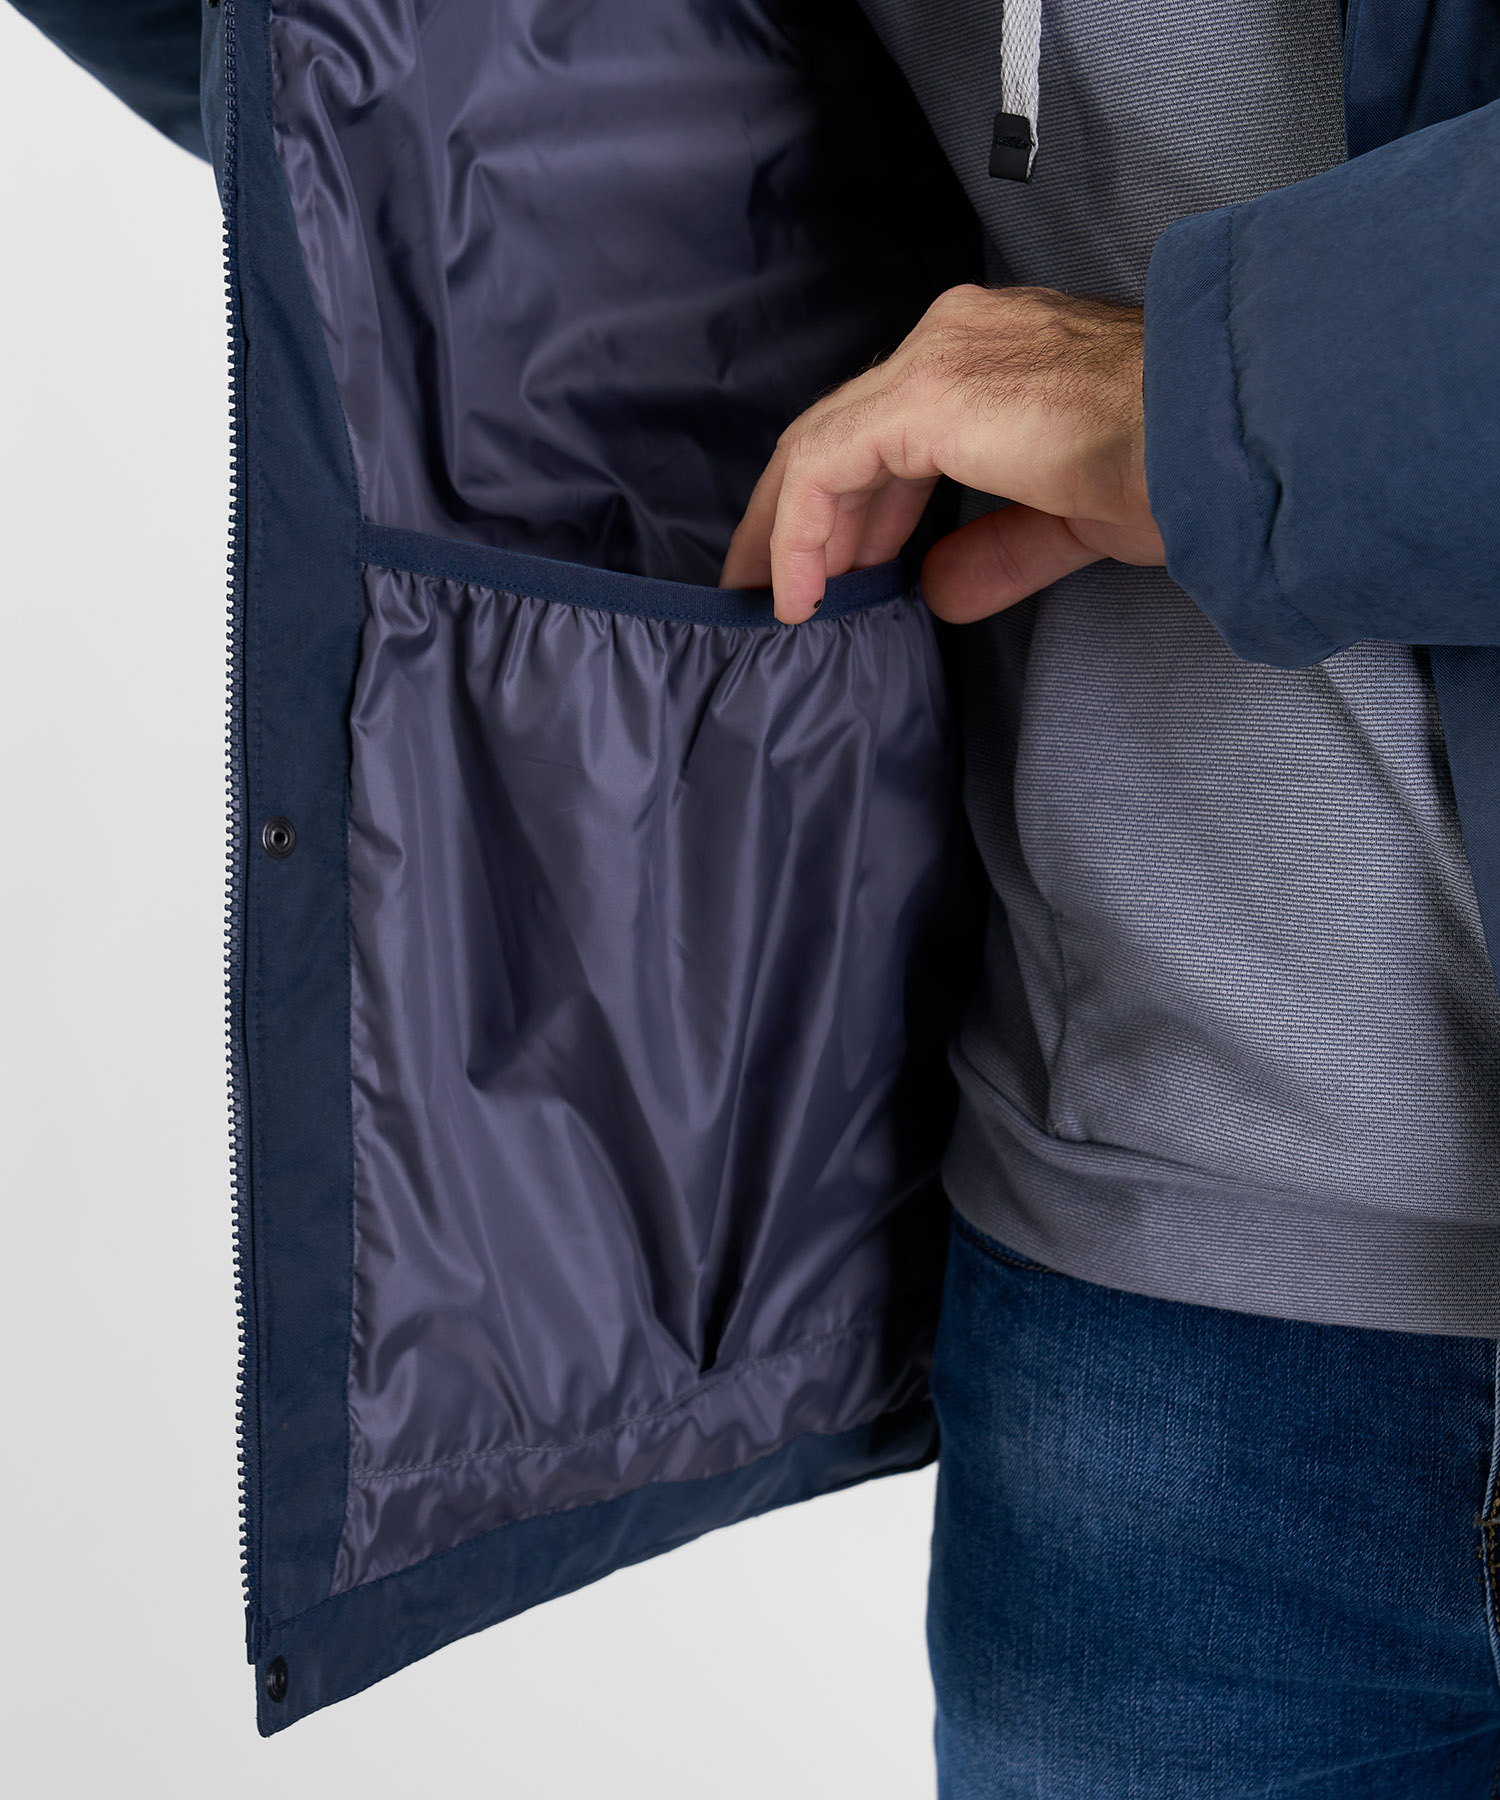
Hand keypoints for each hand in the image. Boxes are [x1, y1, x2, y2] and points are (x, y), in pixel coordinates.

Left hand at [719, 284, 1165, 623]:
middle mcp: (958, 337)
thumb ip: (999, 545)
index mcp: (998, 352)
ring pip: (824, 444)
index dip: (857, 502)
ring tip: (776, 595)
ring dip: (791, 528)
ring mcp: (938, 358)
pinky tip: (797, 589)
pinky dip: (798, 531)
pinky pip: (824, 466)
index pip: (895, 424)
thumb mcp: (1071, 517)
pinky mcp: (924, 397)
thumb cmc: (1179, 463)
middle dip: (812, 518)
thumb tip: (940, 585)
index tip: (841, 565)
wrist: (1219, 435)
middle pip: (848, 431)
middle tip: (787, 586)